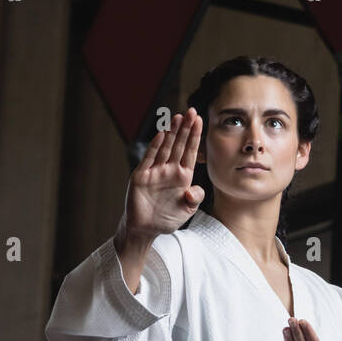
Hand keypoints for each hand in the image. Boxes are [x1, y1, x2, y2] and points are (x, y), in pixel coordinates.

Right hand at [122, 109, 205, 238]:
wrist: (146, 229)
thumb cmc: (166, 219)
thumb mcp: (187, 211)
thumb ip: (195, 198)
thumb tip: (193, 190)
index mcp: (182, 177)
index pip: (190, 152)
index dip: (194, 136)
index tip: (200, 120)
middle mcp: (169, 170)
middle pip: (178, 145)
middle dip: (185, 129)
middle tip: (191, 111)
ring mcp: (155, 172)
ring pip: (165, 148)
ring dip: (171, 133)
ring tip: (177, 118)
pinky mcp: (142, 176)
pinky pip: (149, 159)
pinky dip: (155, 147)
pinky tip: (161, 134)